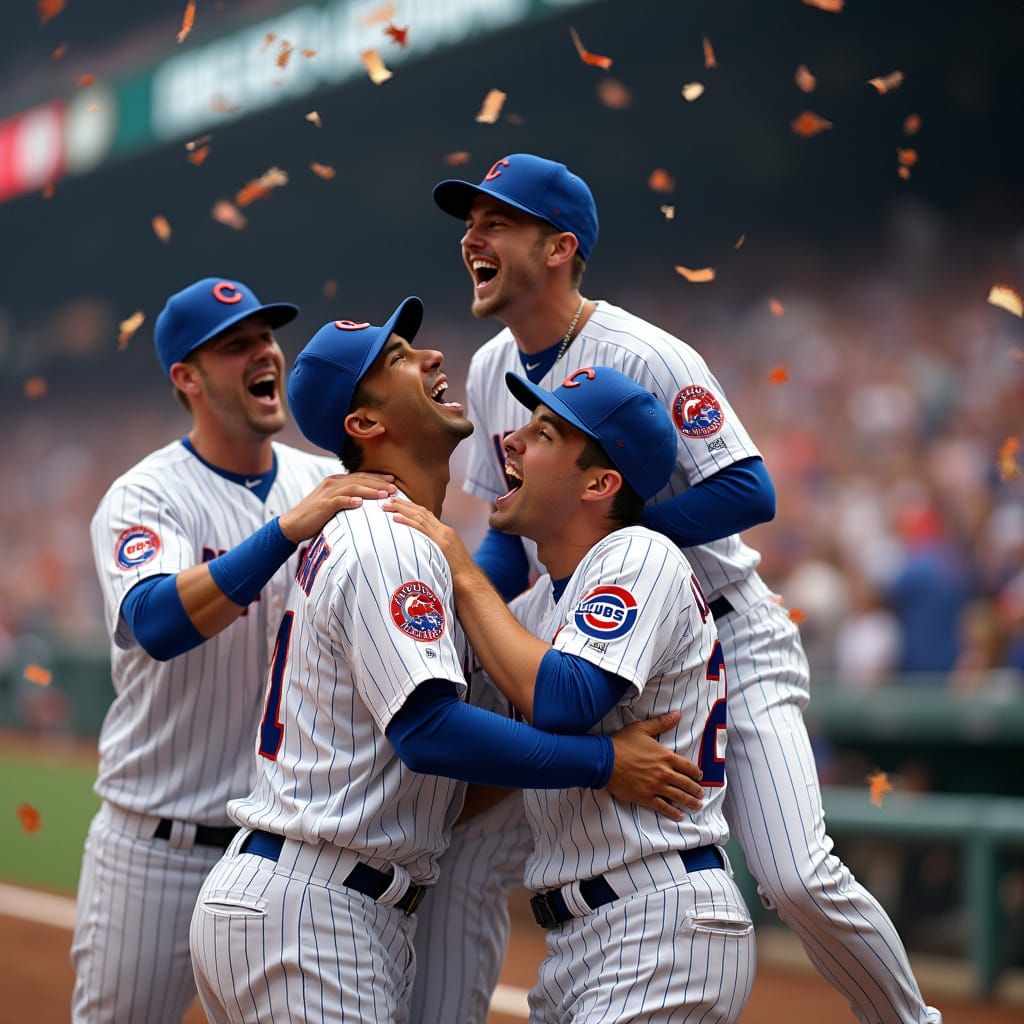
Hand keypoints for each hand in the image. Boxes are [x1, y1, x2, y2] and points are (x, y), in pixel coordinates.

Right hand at [279, 473, 395, 541]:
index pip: (360, 477)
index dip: (377, 478)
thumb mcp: (333, 505)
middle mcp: (332, 483)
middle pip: (359, 480)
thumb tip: (365, 502)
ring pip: (352, 488)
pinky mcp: (322, 505)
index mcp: (335, 482)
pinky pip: (338, 501)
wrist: (292, 525)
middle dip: (378, 483)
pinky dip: (349, 501)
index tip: (393, 481)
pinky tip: (360, 503)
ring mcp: (327, 493)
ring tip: (384, 494)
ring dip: (370, 490)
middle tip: (394, 488)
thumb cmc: (315, 517)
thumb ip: (347, 500)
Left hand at [384, 498, 475, 577]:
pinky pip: (421, 529)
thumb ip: (434, 547)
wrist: (469, 580)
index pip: (426, 514)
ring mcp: (443, 536)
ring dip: (402, 509)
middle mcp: (444, 530)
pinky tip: (396, 518)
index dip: (411, 507)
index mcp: (445, 532)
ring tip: (387, 505)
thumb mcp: (445, 556)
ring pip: (420, 516)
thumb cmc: (456, 573)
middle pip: (421, 511)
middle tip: (388, 499)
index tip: (397, 502)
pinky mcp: (441, 543)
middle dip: (403, 504)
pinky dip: (407, 522)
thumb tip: (420, 548)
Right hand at [606, 711, 704, 820]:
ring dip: (690, 802)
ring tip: (697, 805)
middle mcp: (664, 773)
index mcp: (665, 756)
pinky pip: (663, 807)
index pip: (688, 766)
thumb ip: (661, 723)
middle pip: (686, 783)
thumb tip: (677, 714)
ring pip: (678, 796)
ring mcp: (655, 787)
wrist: (605, 760)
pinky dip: (672, 813)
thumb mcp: (642, 728)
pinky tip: (679, 816)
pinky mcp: (645, 797)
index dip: (696, 772)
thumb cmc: (622, 743)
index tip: (700, 776)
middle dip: (696, 789)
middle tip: (701, 793)